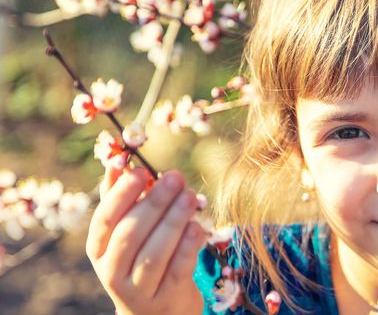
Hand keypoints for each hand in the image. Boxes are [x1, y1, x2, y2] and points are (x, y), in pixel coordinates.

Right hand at [86, 167, 207, 314]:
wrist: (158, 311)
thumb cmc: (143, 257)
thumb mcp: (128, 230)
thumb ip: (123, 197)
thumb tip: (119, 159)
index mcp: (98, 250)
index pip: (104, 220)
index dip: (121, 194)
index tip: (141, 171)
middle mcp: (112, 271)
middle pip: (130, 234)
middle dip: (155, 203)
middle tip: (175, 178)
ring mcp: (138, 289)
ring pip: (154, 254)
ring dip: (174, 221)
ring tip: (190, 197)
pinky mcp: (166, 298)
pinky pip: (177, 270)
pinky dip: (187, 247)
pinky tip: (198, 227)